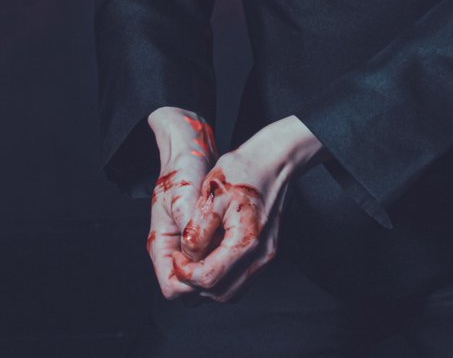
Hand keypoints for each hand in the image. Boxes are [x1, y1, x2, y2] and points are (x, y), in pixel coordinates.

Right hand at [146, 109, 216, 300]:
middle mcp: (173, 250)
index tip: (211, 266)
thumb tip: (198, 254)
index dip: (192, 283)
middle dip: (209, 280)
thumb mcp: (184, 195)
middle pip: (190, 290)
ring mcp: (188, 246)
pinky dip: (226, 256)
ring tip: (232, 244)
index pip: (172, 287)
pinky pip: (215, 261)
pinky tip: (236, 237)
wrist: (189, 152)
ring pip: (205, 278)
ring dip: (220, 268)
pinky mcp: (204, 240)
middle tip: (228, 257)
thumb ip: (191, 228)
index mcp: (161, 244)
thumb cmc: (182, 170)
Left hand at [172, 115, 326, 303]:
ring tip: (193, 264)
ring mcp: (266, 256)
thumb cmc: (244, 170)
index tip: (176, 257)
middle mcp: (261, 254)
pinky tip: (210, 260)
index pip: (209, 277)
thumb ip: (197, 229)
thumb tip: (186, 256)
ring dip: (208, 286)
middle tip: (181, 264)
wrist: (274, 160)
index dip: (185, 273)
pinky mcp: (266, 252)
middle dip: (194, 285)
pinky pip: (241, 280)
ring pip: (231, 292)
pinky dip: (222, 279)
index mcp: (247, 239)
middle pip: (220, 293)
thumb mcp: (212, 193)